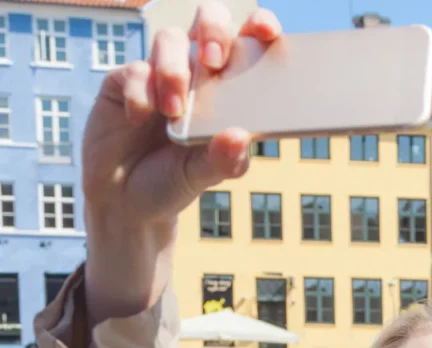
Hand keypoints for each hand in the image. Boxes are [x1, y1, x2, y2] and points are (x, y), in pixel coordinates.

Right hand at [81, 3, 281, 325]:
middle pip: (209, 21)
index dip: (259, 26)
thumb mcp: (204, 176)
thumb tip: (240, 137)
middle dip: (214, 30)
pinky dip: (141, 92)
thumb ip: (224, 160)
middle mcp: (196, 72)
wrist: (127, 202)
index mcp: (228, 87)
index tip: (266, 32)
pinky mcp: (124, 81)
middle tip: (214, 61)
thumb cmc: (175, 181)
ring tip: (175, 112)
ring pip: (170, 39)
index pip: (248, 43)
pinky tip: (141, 119)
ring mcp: (159, 72)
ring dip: (174, 70)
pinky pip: (135, 69)